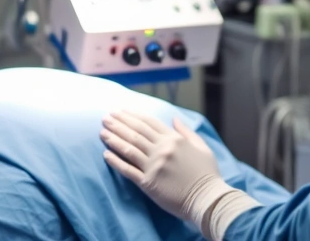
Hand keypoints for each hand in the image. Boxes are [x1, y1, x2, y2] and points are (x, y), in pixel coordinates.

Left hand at [102, 112, 220, 216]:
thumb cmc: (207, 174)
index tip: (120, 111)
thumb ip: (186, 131)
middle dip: (119, 123)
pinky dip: (115, 161)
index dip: (132, 116)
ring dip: (114, 139)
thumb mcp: (202, 147)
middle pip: (136, 133)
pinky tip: (105, 154)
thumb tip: (175, 118)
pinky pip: (128, 170)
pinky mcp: (148, 182)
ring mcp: (154, 166)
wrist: (207, 198)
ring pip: (129, 148)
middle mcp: (162, 149)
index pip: (148, 123)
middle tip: (105, 117)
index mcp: (174, 139)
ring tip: (102, 132)